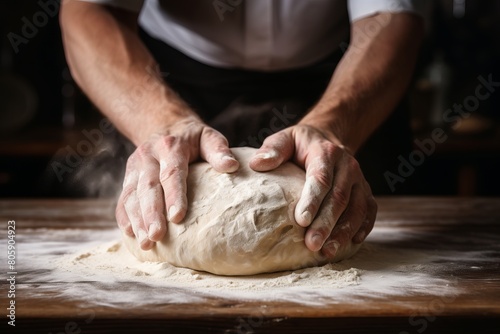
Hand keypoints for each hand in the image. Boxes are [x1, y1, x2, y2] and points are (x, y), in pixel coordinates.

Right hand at [116, 118, 238, 249]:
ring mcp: (134, 167)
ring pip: (132, 195)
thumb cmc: (192, 138)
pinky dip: (124, 217)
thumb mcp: (208, 137)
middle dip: (151, 213)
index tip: (177, 217)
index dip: (174, 195)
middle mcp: (148, 156)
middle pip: (148, 187)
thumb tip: (232, 166)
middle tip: (157, 236)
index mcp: (170, 146)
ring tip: (146, 243)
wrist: (164, 126)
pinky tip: (131, 234)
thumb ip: (218, 150)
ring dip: (137, 220)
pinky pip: (123, 199)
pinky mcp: (128, 177)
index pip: (172, 173)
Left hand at [249, 124, 376, 257]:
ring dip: (344, 231)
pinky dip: (363, 227)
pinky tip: (352, 243)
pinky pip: (369, 210)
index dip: (312, 200)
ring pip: (356, 208)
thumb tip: (257, 164)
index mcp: (326, 152)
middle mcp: (347, 165)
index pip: (321, 179)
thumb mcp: (285, 139)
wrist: (329, 136)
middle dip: (326, 223)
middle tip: (312, 244)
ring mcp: (359, 179)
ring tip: (328, 251)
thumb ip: (273, 149)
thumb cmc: (301, 143)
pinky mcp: (365, 191)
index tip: (301, 221)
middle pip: (339, 197)